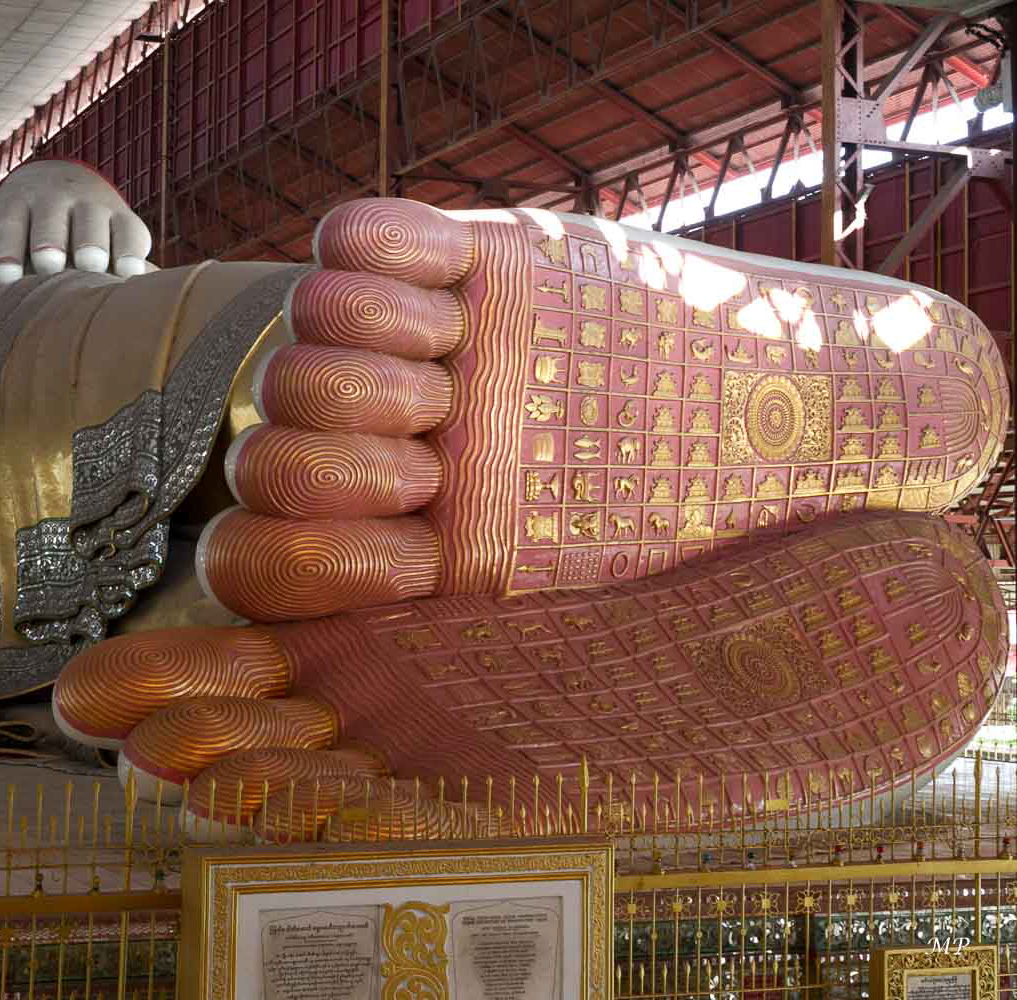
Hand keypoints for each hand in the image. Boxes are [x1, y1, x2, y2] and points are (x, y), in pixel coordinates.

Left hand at [0, 160, 151, 296]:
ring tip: (92, 266)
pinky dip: (132, 253)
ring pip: (94, 224)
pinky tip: (129, 273)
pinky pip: (132, 235)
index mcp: (15, 204)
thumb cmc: (21, 223)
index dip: (6, 249)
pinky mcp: (127, 220)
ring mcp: (93, 206)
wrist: (65, 181)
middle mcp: (54, 199)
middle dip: (50, 241)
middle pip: (51, 221)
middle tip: (49, 264)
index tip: (4, 275)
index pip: (7, 225)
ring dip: (93, 243)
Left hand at [190, 198, 1004, 622]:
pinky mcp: (452, 261)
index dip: (300, 561)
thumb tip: (307, 752)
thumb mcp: (549, 647)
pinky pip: (349, 237)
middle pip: (262, 451)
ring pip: (296, 342)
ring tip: (449, 377)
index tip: (415, 564)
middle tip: (434, 468)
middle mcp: (380, 457)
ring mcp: (408, 356)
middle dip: (331, 464)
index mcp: (384, 556)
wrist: (789, 437)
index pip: (248, 563)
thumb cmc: (682, 562)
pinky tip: (455, 282)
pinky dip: (382, 254)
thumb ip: (433, 677)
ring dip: (359, 363)